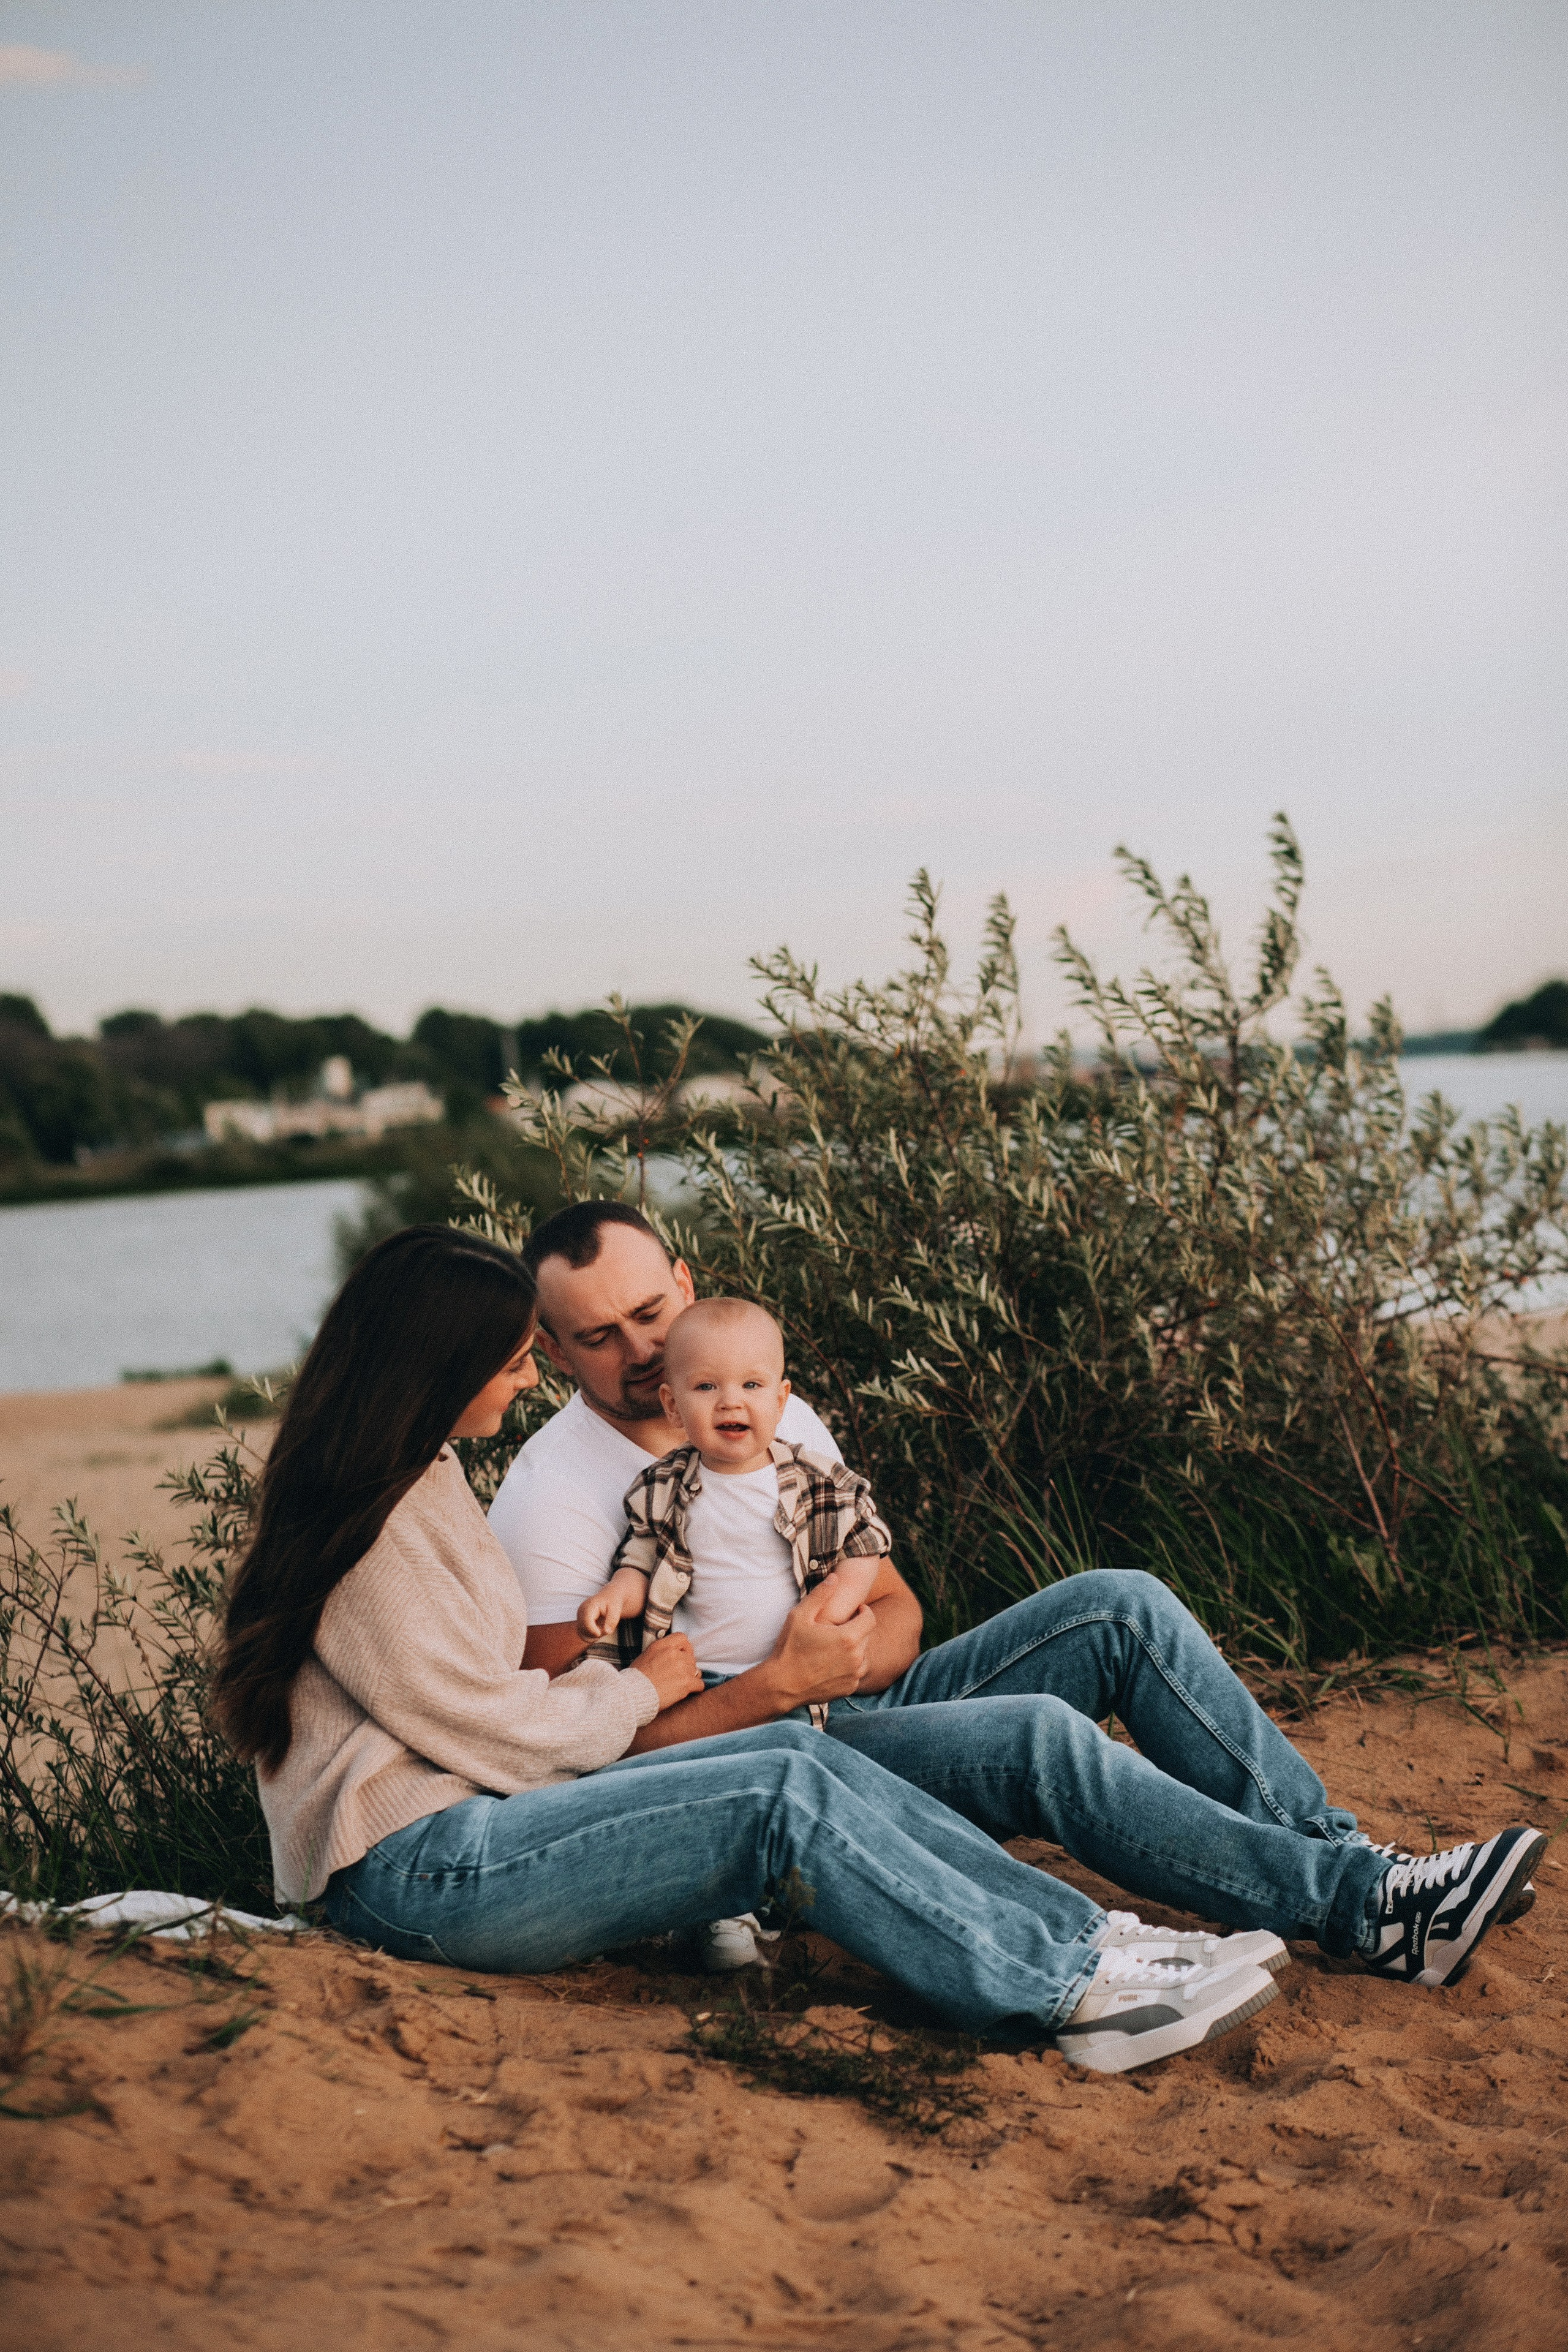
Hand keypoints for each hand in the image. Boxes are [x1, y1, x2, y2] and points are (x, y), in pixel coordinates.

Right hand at [576, 1591, 619, 1639]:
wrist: (609, 1596)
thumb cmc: (612, 1602)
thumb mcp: (616, 1610)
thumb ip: (612, 1620)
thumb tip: (607, 1632)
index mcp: (589, 1606)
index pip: (586, 1622)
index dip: (594, 1631)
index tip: (604, 1632)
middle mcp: (581, 1611)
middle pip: (584, 1629)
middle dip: (596, 1633)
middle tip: (607, 1628)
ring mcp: (579, 1616)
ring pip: (582, 1633)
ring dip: (594, 1634)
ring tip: (603, 1626)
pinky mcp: (580, 1621)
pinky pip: (582, 1633)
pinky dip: (591, 1634)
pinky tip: (598, 1628)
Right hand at [629, 1632, 703, 1711]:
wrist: (634, 1695)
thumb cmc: (636, 1679)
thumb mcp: (646, 1655)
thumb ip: (662, 1651)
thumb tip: (673, 1653)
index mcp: (663, 1645)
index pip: (683, 1638)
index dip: (685, 1648)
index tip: (682, 1656)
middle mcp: (674, 1653)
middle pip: (691, 1657)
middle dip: (687, 1666)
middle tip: (678, 1676)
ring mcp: (682, 1668)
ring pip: (696, 1671)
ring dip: (691, 1678)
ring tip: (679, 1685)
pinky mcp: (686, 1682)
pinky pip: (699, 1684)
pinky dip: (695, 1688)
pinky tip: (686, 1692)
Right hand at [766, 1587, 875, 1708]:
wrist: (782, 1685)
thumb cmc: (789, 1648)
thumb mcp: (800, 1616)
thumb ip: (820, 1595)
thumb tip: (834, 1577)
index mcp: (848, 1637)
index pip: (870, 1619)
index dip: (864, 1611)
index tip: (854, 1610)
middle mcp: (856, 1657)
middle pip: (867, 1636)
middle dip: (857, 1628)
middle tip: (840, 1627)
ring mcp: (854, 1675)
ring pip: (864, 1654)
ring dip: (855, 1647)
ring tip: (837, 1645)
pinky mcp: (849, 1688)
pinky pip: (857, 1672)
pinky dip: (850, 1665)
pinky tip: (833, 1662)